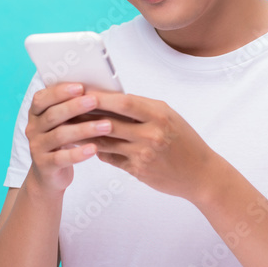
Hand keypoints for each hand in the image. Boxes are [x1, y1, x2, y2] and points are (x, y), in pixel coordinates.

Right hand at [24, 82, 116, 194]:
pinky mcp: (44, 166)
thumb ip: (71, 108)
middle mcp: (33, 129)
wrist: (48, 175)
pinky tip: (94, 149)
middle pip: (52, 115)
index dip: (59, 92)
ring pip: (59, 135)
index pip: (42, 98)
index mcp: (36, 114)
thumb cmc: (61, 142)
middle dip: (75, 106)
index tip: (80, 87)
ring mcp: (37, 148)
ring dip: (84, 129)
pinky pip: (61, 158)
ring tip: (106, 125)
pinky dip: (78, 153)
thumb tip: (97, 90)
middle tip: (94, 100)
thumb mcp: (62, 123)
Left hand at [68, 91, 222, 202]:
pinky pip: (111, 157)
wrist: (201, 174)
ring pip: (106, 141)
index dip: (101, 97)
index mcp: (159, 114)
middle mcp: (151, 133)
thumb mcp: (169, 117)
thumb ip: (142, 109)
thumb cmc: (185, 141)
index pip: (124, 102)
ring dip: (86, 134)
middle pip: (110, 121)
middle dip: (86, 115)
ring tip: (70, 127)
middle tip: (67, 109)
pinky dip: (99, 150)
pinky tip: (89, 145)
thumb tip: (111, 100)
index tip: (83, 92)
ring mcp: (144, 153)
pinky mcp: (138, 170)